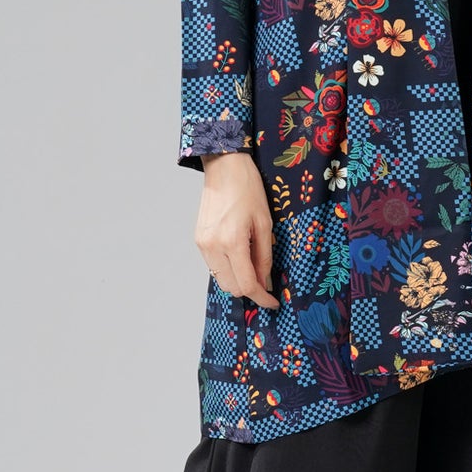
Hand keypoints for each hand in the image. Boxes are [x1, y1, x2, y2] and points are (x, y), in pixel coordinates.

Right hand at [196, 152, 279, 307]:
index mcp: (232, 242)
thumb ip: (264, 256)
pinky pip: (214, 266)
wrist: (224, 168)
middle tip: (266, 282)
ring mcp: (203, 244)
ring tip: (252, 265)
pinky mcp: (198, 240)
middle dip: (250, 289)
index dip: (262, 298)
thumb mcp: (265, 223)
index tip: (273, 302)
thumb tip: (265, 281)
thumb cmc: (249, 190)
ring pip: (221, 279)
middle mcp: (213, 246)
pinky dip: (228, 268)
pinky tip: (239, 256)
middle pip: (232, 287)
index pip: (247, 284)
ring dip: (238, 279)